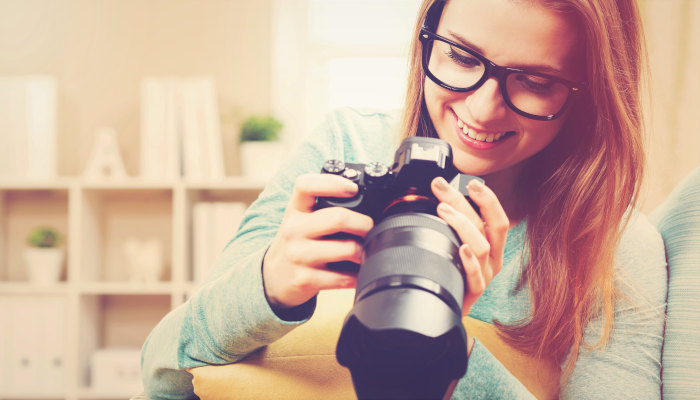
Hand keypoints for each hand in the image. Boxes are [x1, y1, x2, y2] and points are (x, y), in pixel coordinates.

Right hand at [263, 173, 373, 308]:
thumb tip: (369, 205)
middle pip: (338, 218)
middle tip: (370, 228)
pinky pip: (344, 277)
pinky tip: (356, 273)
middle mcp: (293, 229)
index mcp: (295, 210)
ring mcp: (298, 256)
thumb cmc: (298, 243)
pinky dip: (357, 275)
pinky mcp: (304, 279)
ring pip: (347, 249)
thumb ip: (325, 208)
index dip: (333, 183)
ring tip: (365, 251)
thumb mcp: (301, 220)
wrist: (273, 277)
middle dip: (364, 223)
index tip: (353, 189)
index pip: (305, 185)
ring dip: (364, 251)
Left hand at [431, 176, 508, 316]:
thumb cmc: (451, 272)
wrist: (445, 308)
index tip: (470, 183)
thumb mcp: (456, 245)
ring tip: (442, 210)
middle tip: (442, 188)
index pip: (498, 218)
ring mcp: (485, 276)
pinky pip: (475, 277)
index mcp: (492, 245)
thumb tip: (440, 198)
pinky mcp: (473, 293)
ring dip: (462, 225)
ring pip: (481, 247)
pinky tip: (461, 249)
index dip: (488, 199)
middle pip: (488, 226)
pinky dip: (469, 261)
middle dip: (464, 202)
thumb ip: (455, 225)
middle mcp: (492, 259)